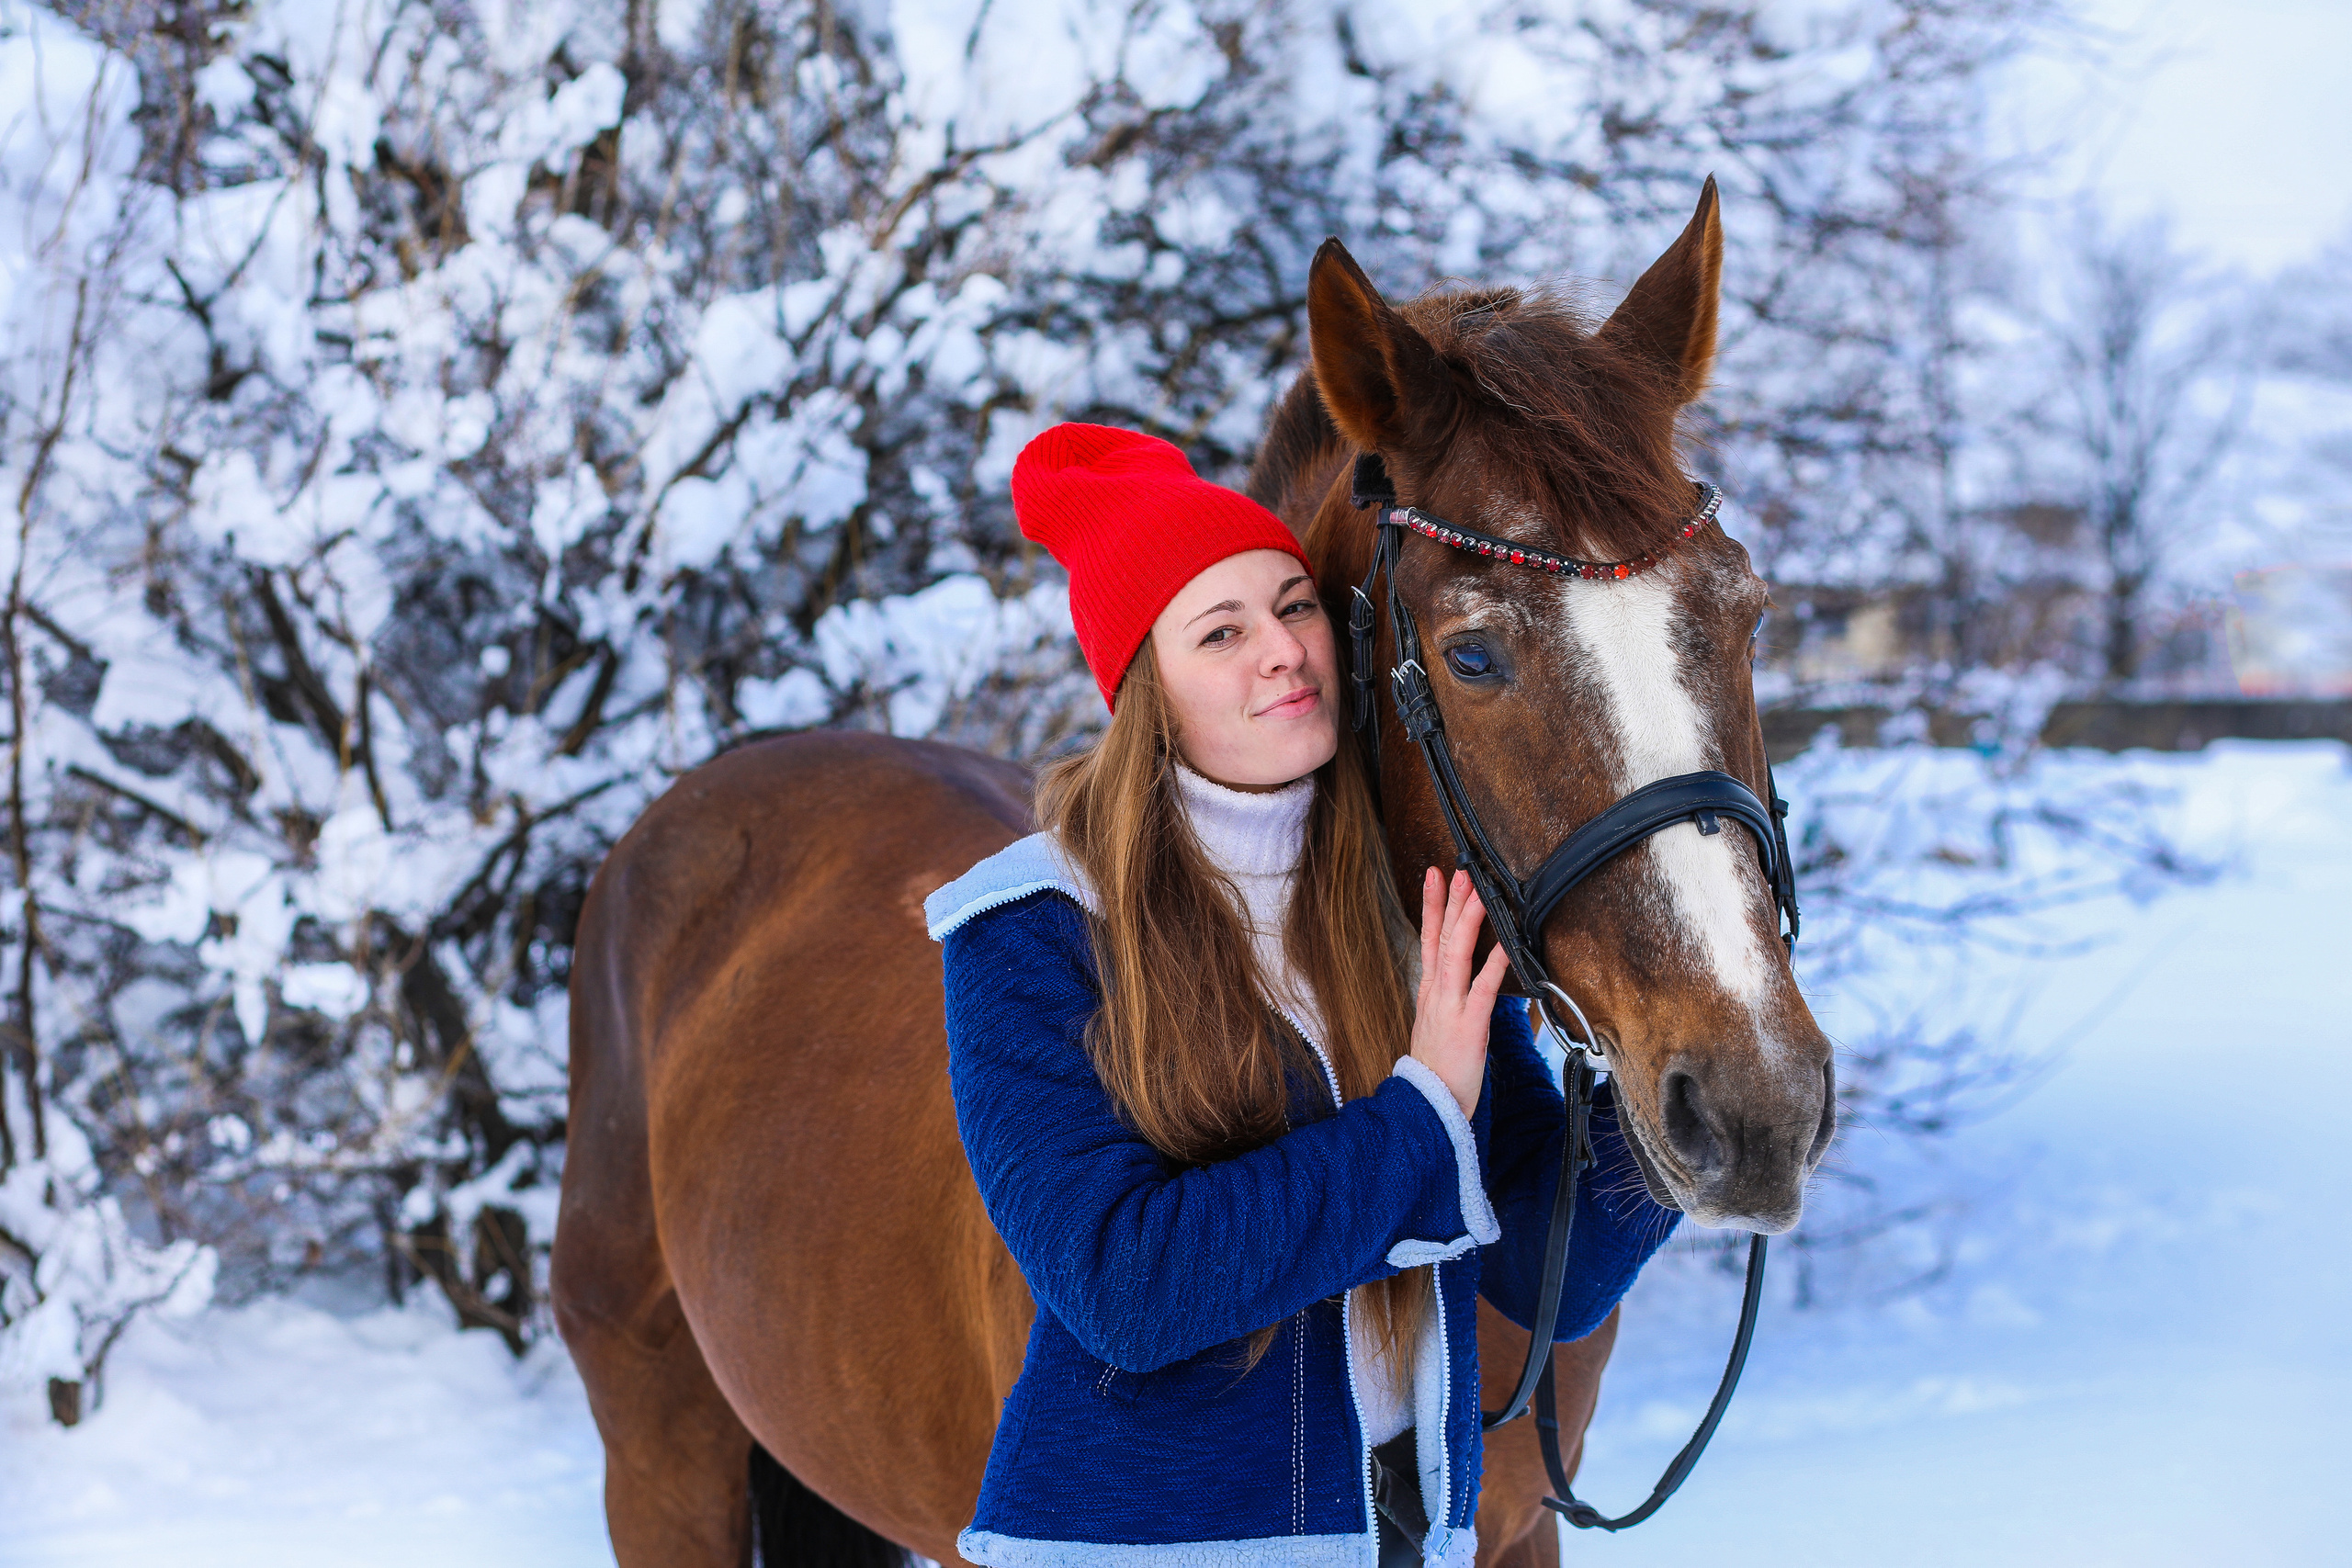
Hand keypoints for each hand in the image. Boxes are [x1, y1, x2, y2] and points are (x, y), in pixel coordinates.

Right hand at [1410, 868, 1510, 1118]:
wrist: (1426, 1108)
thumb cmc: (1437, 1074)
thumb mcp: (1436, 1030)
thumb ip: (1447, 1003)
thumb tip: (1462, 984)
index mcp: (1430, 995)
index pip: (1429, 941)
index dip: (1432, 907)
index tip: (1435, 877)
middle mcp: (1436, 995)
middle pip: (1441, 938)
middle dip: (1450, 902)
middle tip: (1459, 869)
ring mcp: (1450, 1008)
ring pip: (1456, 954)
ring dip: (1467, 919)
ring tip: (1477, 890)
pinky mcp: (1468, 1026)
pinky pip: (1483, 988)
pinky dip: (1494, 962)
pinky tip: (1505, 941)